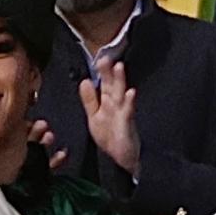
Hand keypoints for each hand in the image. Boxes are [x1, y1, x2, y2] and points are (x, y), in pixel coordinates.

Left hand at [81, 59, 142, 176]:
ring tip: (119, 67)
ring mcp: (123, 113)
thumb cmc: (110, 136)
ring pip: (121, 94)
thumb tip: (84, 81)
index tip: (97, 57)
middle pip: (112, 85)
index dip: (100, 72)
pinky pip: (128, 112)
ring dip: (121, 81)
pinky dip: (130, 103)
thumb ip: (90, 100)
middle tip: (105, 57)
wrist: (122, 157)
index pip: (103, 84)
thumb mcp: (95, 117)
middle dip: (109, 72)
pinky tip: (131, 93)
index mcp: (107, 102)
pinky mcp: (127, 124)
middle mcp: (116, 105)